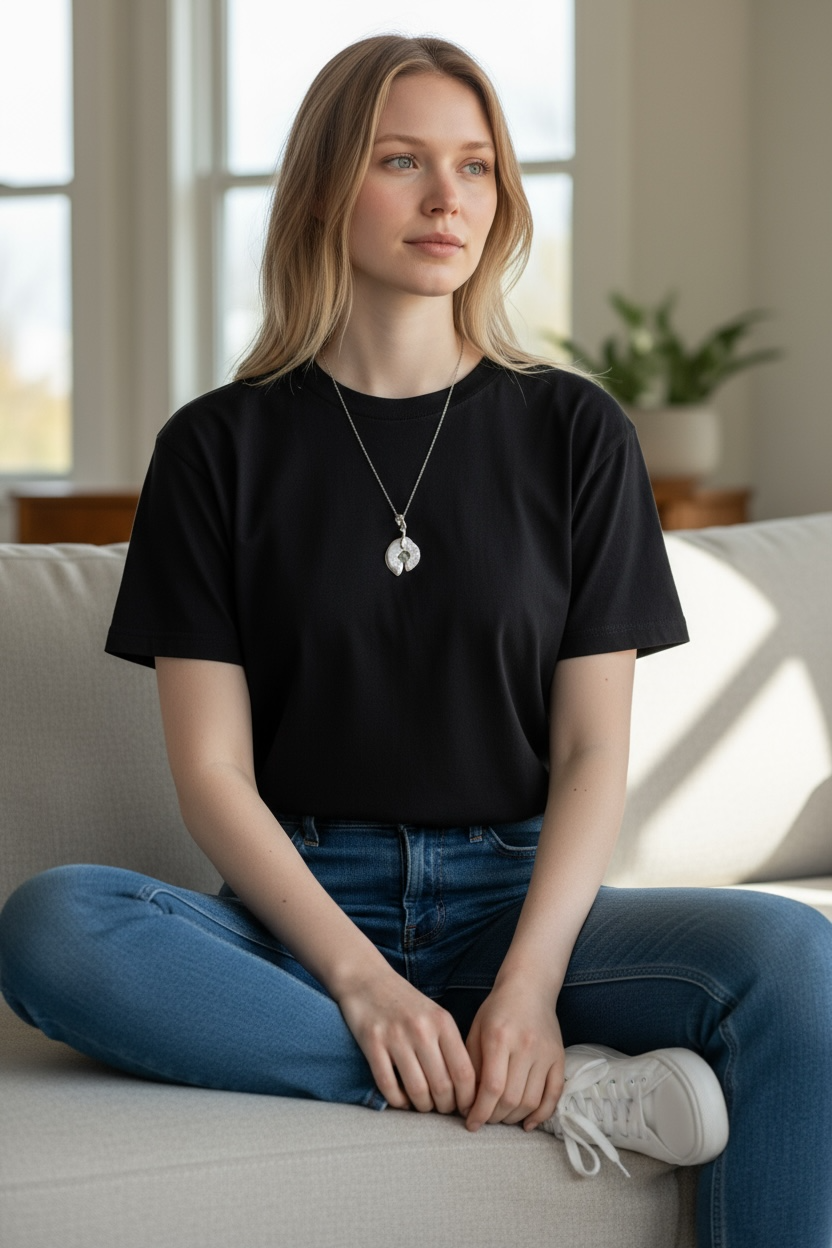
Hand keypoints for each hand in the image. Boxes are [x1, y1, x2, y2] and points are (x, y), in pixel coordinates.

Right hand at [338, 968, 476, 1115]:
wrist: (366, 978)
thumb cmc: (405, 1002)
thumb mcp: (435, 1015)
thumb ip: (450, 1045)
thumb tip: (466, 1088)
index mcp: (443, 1022)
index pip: (464, 1072)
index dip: (468, 1098)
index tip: (465, 1108)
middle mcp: (422, 1029)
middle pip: (442, 1086)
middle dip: (445, 1106)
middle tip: (442, 1110)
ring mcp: (396, 1036)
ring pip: (417, 1090)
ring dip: (422, 1107)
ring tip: (423, 1106)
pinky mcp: (372, 1043)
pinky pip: (388, 1086)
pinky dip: (397, 1101)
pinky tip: (401, 1100)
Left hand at [464, 979, 564, 1131]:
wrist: (529, 987)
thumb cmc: (497, 1009)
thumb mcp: (476, 1030)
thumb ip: (472, 1065)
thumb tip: (468, 1103)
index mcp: (500, 1038)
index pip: (491, 1087)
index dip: (480, 1112)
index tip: (471, 1124)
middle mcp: (526, 1046)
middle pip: (511, 1099)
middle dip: (494, 1118)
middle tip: (484, 1120)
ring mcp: (546, 1053)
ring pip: (531, 1101)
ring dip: (514, 1118)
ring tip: (501, 1118)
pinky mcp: (559, 1058)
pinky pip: (554, 1095)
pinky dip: (541, 1115)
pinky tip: (527, 1124)